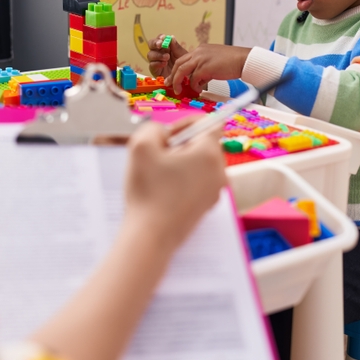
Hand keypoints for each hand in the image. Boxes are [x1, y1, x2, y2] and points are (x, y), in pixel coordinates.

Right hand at [123, 119, 225, 251]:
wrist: (151, 236)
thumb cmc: (148, 192)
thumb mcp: (140, 147)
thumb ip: (152, 129)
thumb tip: (161, 133)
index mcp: (209, 154)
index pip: (209, 123)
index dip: (185, 123)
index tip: (167, 137)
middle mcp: (219, 172)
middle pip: (204, 145)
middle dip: (181, 145)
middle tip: (158, 157)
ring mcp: (215, 192)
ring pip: (199, 165)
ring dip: (179, 164)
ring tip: (158, 176)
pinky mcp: (206, 207)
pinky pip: (196, 183)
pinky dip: (181, 181)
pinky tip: (162, 192)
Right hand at [147, 34, 187, 77]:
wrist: (185, 78)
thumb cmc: (183, 64)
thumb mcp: (182, 54)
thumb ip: (176, 47)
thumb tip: (171, 37)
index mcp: (165, 46)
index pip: (159, 39)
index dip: (160, 38)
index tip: (163, 38)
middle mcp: (159, 52)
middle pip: (151, 45)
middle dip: (154, 43)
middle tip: (160, 44)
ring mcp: (155, 61)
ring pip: (150, 54)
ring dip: (158, 55)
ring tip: (167, 57)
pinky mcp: (154, 70)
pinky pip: (151, 65)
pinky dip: (157, 63)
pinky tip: (164, 64)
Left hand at [165, 44, 251, 94]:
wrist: (243, 60)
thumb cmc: (232, 62)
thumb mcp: (214, 62)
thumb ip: (204, 68)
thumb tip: (197, 80)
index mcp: (200, 50)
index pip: (183, 59)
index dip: (176, 70)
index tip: (173, 78)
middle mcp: (198, 52)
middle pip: (178, 64)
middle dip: (172, 76)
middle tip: (169, 84)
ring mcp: (201, 59)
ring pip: (182, 70)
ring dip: (178, 82)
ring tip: (179, 90)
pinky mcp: (205, 68)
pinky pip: (194, 79)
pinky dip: (194, 86)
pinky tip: (199, 89)